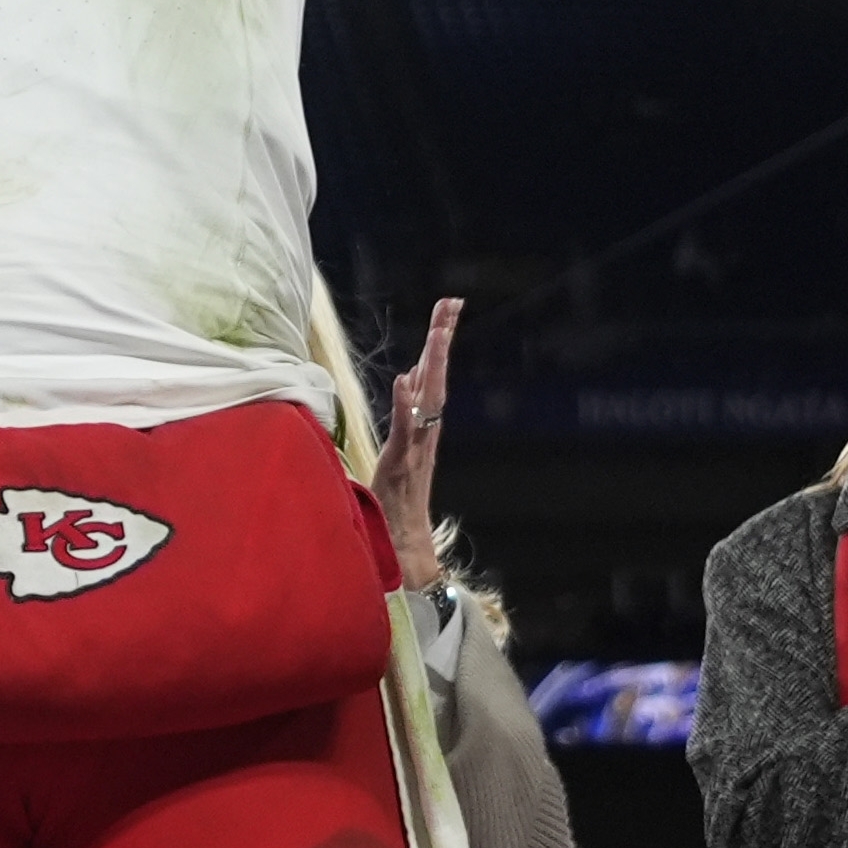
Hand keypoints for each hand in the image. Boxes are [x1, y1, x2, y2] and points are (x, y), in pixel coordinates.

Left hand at [373, 298, 460, 591]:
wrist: (404, 545)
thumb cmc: (396, 500)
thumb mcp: (397, 447)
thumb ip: (405, 414)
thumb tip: (407, 379)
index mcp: (423, 427)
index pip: (432, 376)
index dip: (439, 342)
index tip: (447, 309)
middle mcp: (425, 432)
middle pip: (436, 378)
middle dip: (442, 339)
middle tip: (452, 303)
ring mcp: (417, 447)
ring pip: (428, 398)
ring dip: (433, 363)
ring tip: (439, 327)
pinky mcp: (402, 464)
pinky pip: (405, 430)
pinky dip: (406, 404)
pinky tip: (407, 378)